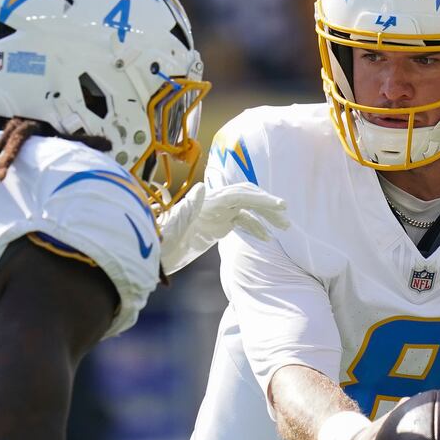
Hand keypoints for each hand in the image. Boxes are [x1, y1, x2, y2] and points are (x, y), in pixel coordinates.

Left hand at [157, 183, 289, 274]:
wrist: (153, 252)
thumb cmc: (161, 239)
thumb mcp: (173, 226)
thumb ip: (188, 207)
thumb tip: (200, 187)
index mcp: (208, 202)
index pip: (240, 195)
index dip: (261, 199)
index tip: (280, 206)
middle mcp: (214, 204)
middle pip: (247, 198)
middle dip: (267, 206)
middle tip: (286, 218)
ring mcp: (216, 214)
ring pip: (247, 209)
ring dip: (266, 216)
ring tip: (284, 227)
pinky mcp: (216, 226)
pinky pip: (241, 222)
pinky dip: (256, 227)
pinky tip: (267, 238)